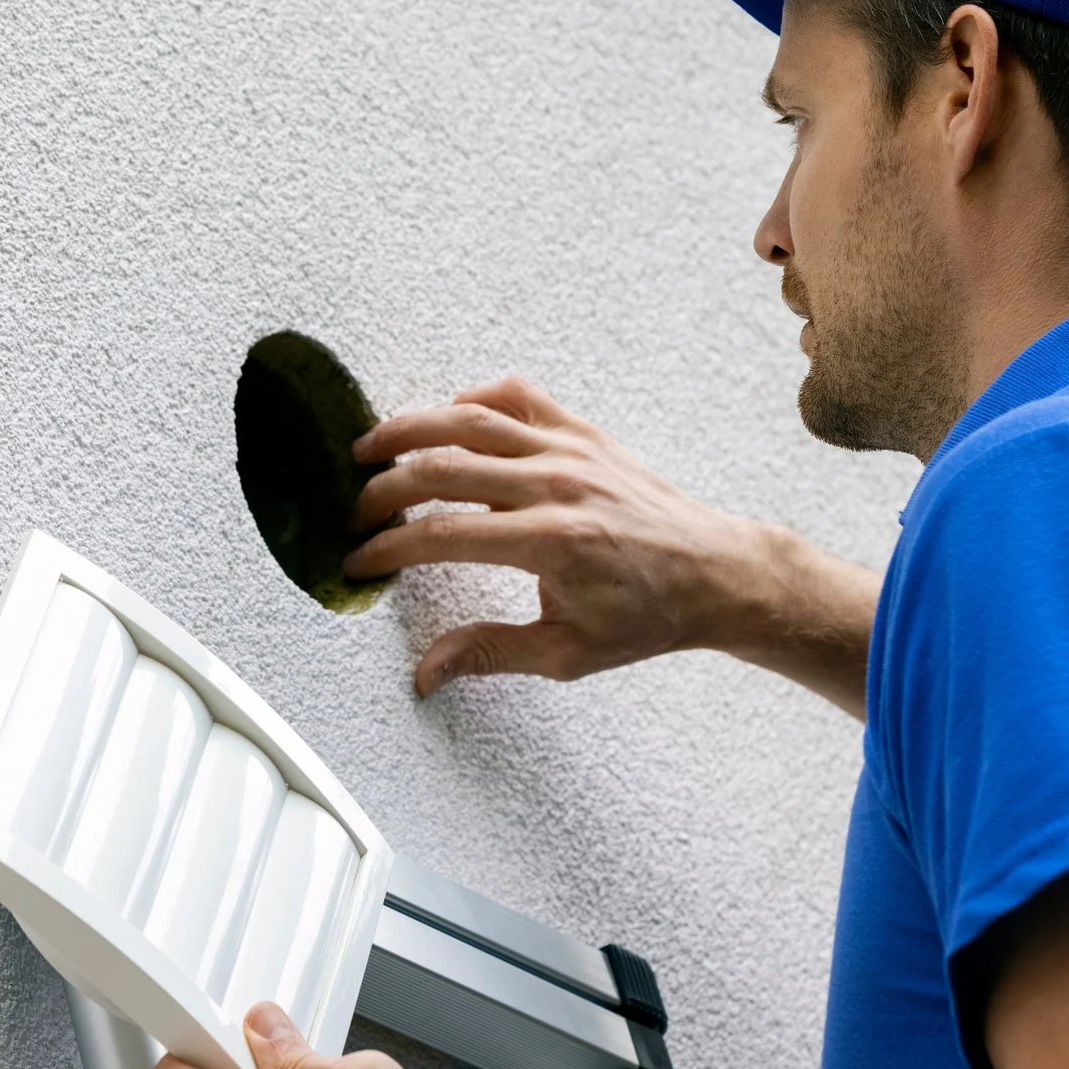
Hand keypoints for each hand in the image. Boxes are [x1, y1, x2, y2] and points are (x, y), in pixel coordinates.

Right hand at [344, 376, 880, 713]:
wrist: (716, 572)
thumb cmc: (648, 616)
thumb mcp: (567, 652)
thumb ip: (489, 653)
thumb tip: (424, 672)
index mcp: (548, 541)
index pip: (440, 535)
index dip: (387, 547)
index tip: (358, 561)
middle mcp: (556, 485)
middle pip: (442, 467)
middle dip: (382, 489)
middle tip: (352, 510)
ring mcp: (571, 450)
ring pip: (470, 418)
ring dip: (410, 428)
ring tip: (368, 447)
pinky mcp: (585, 433)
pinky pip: (519, 396)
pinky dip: (475, 399)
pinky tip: (446, 417)